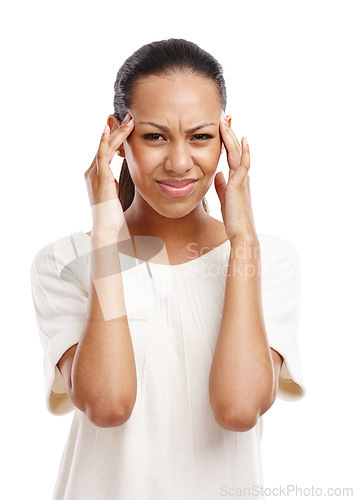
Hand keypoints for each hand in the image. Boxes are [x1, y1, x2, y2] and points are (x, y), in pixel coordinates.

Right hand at [84, 113, 134, 234]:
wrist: (106, 230)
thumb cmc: (111, 218)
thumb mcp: (113, 197)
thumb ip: (113, 187)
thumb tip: (117, 183)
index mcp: (96, 177)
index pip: (106, 152)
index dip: (115, 138)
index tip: (126, 127)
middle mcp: (92, 173)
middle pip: (105, 146)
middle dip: (117, 131)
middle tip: (128, 117)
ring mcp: (94, 174)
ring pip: (105, 147)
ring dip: (117, 132)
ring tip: (128, 120)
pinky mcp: (100, 178)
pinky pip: (102, 155)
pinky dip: (106, 141)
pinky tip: (110, 129)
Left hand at [214, 111, 257, 241]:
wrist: (241, 233)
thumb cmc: (234, 218)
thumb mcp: (224, 197)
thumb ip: (221, 185)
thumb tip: (217, 174)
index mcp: (236, 178)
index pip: (231, 154)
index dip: (226, 139)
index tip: (220, 126)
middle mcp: (241, 176)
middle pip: (235, 148)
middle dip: (229, 132)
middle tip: (223, 115)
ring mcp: (242, 179)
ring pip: (238, 152)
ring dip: (231, 136)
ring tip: (226, 120)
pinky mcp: (240, 185)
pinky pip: (243, 164)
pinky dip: (243, 151)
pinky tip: (242, 139)